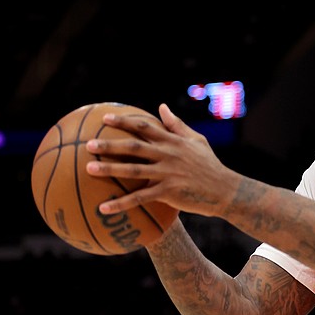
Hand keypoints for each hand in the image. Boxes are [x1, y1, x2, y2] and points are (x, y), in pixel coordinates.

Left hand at [85, 103, 241, 217]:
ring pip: (134, 170)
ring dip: (110, 169)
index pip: (144, 127)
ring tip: (89, 169)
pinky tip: (103, 207)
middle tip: (88, 144)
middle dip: (110, 144)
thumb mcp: (196, 140)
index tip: (105, 119)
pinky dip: (121, 203)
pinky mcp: (169, 193)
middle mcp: (168, 154)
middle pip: (134, 147)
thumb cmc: (210, 164)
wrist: (225, 190)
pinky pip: (140, 198)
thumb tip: (162, 106)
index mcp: (173, 141)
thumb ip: (176, 124)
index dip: (124, 122)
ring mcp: (168, 174)